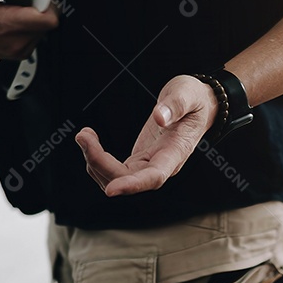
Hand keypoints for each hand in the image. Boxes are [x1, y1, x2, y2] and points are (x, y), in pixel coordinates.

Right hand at [0, 0, 58, 58]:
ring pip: (43, 30)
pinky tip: (10, 18)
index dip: (47, 2)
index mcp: (8, 27)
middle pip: (47, 22)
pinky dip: (27, 26)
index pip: (49, 19)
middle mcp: (17, 43)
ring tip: (11, 8)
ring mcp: (19, 51)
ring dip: (32, 17)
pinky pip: (35, 36)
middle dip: (38, 7)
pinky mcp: (19, 54)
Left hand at [76, 75, 217, 195]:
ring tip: (84, 134)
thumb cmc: (194, 100)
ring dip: (94, 161)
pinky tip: (89, 139)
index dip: (132, 185)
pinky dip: (96, 158)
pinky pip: (113, 170)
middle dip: (100, 163)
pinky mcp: (138, 161)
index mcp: (176, 152)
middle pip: (127, 179)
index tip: (111, 189)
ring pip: (116, 178)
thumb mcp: (188, 93)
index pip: (154, 177)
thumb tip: (159, 117)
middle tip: (83, 135)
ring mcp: (148, 166)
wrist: (199, 107)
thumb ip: (175, 105)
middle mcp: (161, 166)